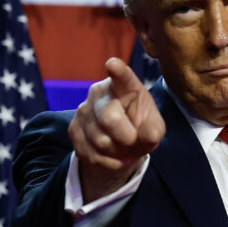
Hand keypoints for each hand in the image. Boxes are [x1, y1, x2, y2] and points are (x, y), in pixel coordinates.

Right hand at [69, 57, 165, 202]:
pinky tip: (112, 155)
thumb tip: (148, 136)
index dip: (118, 71)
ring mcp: (83, 110)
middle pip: (110, 120)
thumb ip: (153, 131)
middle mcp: (99, 92)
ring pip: (101, 142)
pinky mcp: (73, 129)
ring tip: (123, 146)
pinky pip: (92, 155)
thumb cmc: (140, 127)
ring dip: (118, 152)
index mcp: (124, 85)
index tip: (113, 64)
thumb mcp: (153, 128)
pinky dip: (108, 162)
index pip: (121, 77)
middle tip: (133, 140)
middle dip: (126, 138)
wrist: (120, 142)